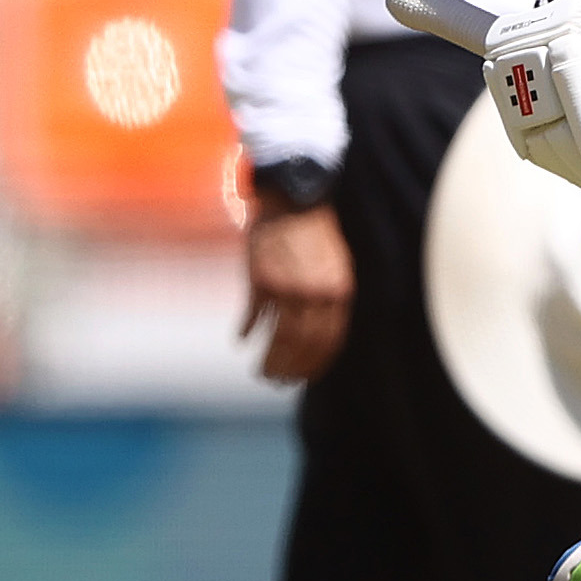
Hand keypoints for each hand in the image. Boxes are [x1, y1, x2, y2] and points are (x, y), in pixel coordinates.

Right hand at [241, 202, 353, 383]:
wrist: (295, 198)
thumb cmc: (316, 233)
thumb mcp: (335, 267)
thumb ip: (328, 300)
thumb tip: (316, 335)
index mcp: (339, 291)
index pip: (328, 341)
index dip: (314, 363)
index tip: (303, 379)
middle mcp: (316, 293)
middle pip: (304, 344)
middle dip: (290, 368)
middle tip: (276, 382)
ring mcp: (288, 287)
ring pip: (280, 336)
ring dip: (270, 359)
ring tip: (261, 372)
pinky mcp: (263, 278)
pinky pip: (254, 313)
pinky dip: (247, 329)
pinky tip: (241, 340)